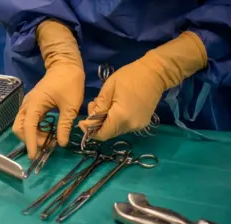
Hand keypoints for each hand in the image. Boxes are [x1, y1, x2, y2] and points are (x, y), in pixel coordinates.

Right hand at [13, 65, 83, 158]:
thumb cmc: (69, 82)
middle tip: (46, 145)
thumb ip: (64, 125)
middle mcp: (27, 105)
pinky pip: (28, 121)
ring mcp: (28, 104)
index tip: (34, 156)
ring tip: (48, 140)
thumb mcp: (70, 106)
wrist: (65, 65)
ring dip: (32, 135)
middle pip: (19, 128)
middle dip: (29, 139)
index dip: (30, 143)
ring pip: (22, 125)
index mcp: (35, 103)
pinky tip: (46, 132)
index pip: (28, 127)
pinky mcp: (32, 105)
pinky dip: (34, 129)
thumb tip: (62, 143)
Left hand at [79, 31, 207, 140]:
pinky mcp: (142, 123)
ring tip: (104, 104)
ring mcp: (138, 126)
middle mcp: (130, 126)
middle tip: (94, 105)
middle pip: (108, 133)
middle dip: (96, 123)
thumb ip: (98, 108)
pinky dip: (115, 120)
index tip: (82, 120)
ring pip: (115, 130)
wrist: (155, 73)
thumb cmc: (130, 77)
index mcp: (121, 118)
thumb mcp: (108, 89)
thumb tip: (88, 122)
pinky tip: (114, 107)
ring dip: (105, 121)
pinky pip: (123, 126)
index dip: (89, 130)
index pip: (101, 134)